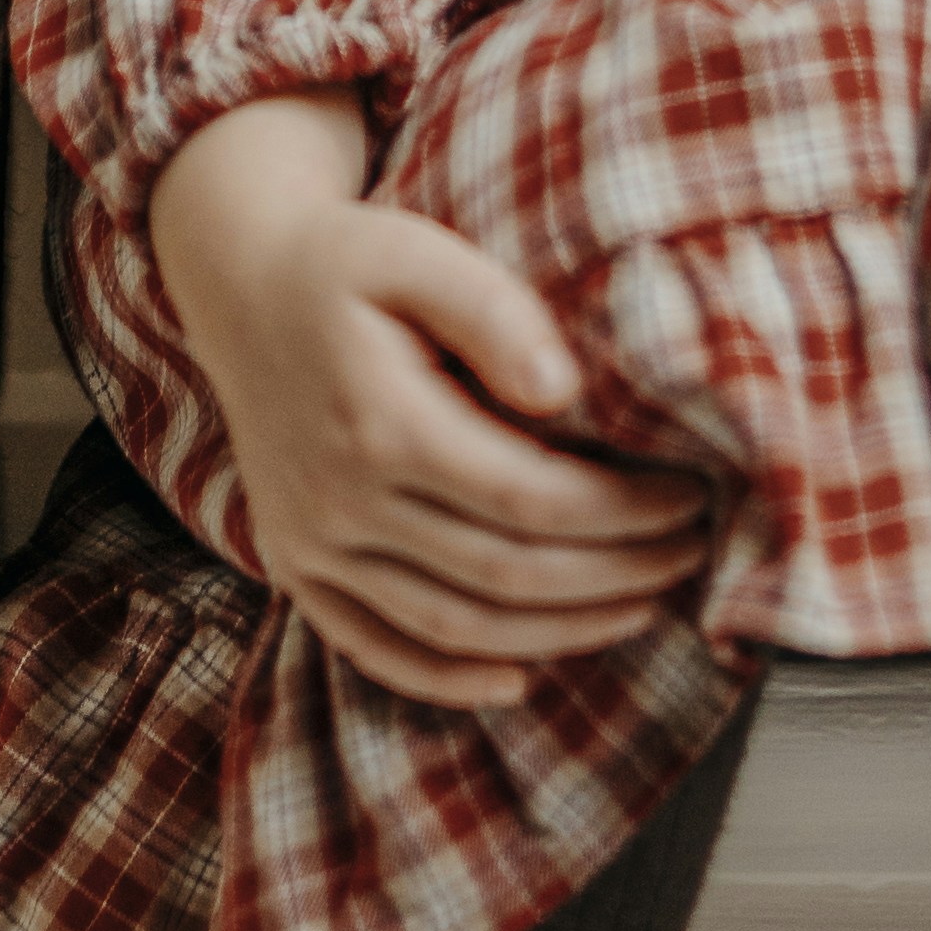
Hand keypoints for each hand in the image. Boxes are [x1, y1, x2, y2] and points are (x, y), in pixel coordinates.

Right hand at [150, 92, 713, 708]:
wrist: (240, 283)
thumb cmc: (347, 261)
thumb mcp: (416, 252)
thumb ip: (494, 313)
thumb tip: (565, 393)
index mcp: (381, 423)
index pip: (530, 500)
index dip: (622, 513)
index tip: (690, 496)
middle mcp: (341, 501)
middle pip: (503, 575)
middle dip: (614, 575)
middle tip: (690, 553)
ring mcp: (311, 545)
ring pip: (452, 627)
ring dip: (558, 633)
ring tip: (641, 606)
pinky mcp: (297, 566)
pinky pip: (375, 649)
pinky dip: (448, 678)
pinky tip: (519, 677)